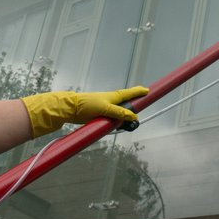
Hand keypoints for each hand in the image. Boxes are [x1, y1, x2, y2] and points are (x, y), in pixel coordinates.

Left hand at [22, 86, 147, 136]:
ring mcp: (105, 109)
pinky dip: (116, 123)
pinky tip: (117, 127)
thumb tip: (134, 116)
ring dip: (125, 118)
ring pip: (119, 114)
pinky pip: (112, 120)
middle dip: (134, 107)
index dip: (139, 92)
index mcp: (113, 96)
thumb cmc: (87, 105)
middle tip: (141, 108)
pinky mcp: (100, 117)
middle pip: (126, 105)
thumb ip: (120, 112)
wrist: (70, 109)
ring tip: (130, 123)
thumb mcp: (105, 108)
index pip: (130, 93)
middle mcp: (111, 102)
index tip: (148, 90)